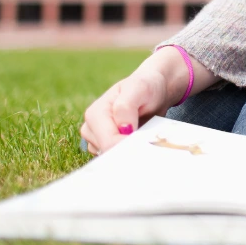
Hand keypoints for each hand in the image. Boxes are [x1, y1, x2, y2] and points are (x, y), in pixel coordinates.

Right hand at [79, 46, 217, 155]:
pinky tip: (139, 145)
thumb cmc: (145, 86)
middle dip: (128, 151)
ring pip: (111, 158)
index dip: (127, 147)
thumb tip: (122, 128)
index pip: (108, 142)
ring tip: (143, 139)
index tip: (145, 145)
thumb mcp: (138, 88)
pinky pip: (115, 158)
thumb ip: (126, 106)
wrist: (154, 89)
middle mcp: (92, 128)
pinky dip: (128, 155)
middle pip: (108, 153)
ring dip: (129, 153)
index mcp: (95, 114)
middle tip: (147, 144)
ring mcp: (98, 139)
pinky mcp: (107, 146)